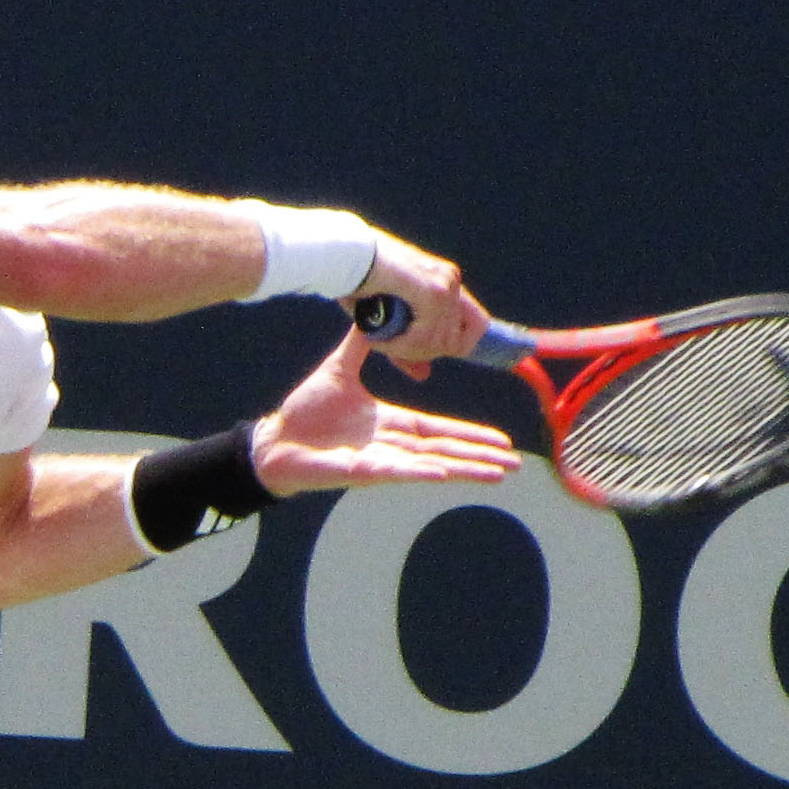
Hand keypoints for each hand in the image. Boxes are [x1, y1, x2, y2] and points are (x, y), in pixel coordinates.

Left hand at [247, 331, 519, 493]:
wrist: (274, 440)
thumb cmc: (304, 414)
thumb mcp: (340, 371)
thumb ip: (361, 345)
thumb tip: (375, 313)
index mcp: (390, 424)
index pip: (439, 430)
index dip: (469, 434)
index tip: (500, 438)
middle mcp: (390, 447)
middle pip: (445, 452)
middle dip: (480, 456)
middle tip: (514, 463)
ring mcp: (379, 462)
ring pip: (430, 467)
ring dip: (464, 470)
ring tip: (497, 474)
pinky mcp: (361, 473)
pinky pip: (396, 472)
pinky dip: (421, 472)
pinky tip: (445, 475)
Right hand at [343, 230, 488, 376]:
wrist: (343, 255)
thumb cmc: (358, 284)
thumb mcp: (388, 321)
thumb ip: (409, 348)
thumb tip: (424, 375)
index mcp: (448, 282)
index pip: (476, 328)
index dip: (450, 346)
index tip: (420, 348)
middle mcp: (451, 281)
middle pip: (454, 343)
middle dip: (420, 353)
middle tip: (391, 345)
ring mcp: (445, 285)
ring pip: (438, 344)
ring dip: (406, 350)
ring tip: (381, 340)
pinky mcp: (432, 292)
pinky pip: (424, 337)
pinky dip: (400, 345)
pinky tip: (381, 338)